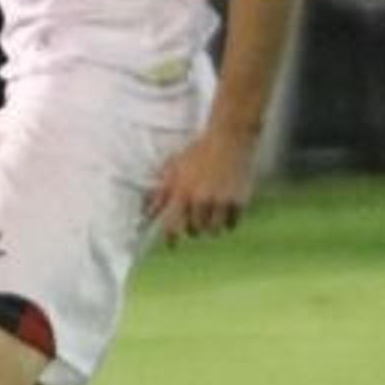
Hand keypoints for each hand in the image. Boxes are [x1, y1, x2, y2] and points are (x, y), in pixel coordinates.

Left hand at [145, 126, 255, 241]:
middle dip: (194, 227)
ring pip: (213, 231)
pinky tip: (227, 209)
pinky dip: (228, 221)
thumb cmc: (199, 151)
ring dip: (212, 226)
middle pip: (194, 231)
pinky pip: (231, 225)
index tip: (172, 246)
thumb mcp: (175, 167)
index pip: (171, 226)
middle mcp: (200, 200)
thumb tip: (146, 212)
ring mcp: (220, 202)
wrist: (231, 138)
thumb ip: (161, 192)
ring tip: (213, 214)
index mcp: (181, 192)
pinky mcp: (238, 203)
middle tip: (197, 218)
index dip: (171, 239)